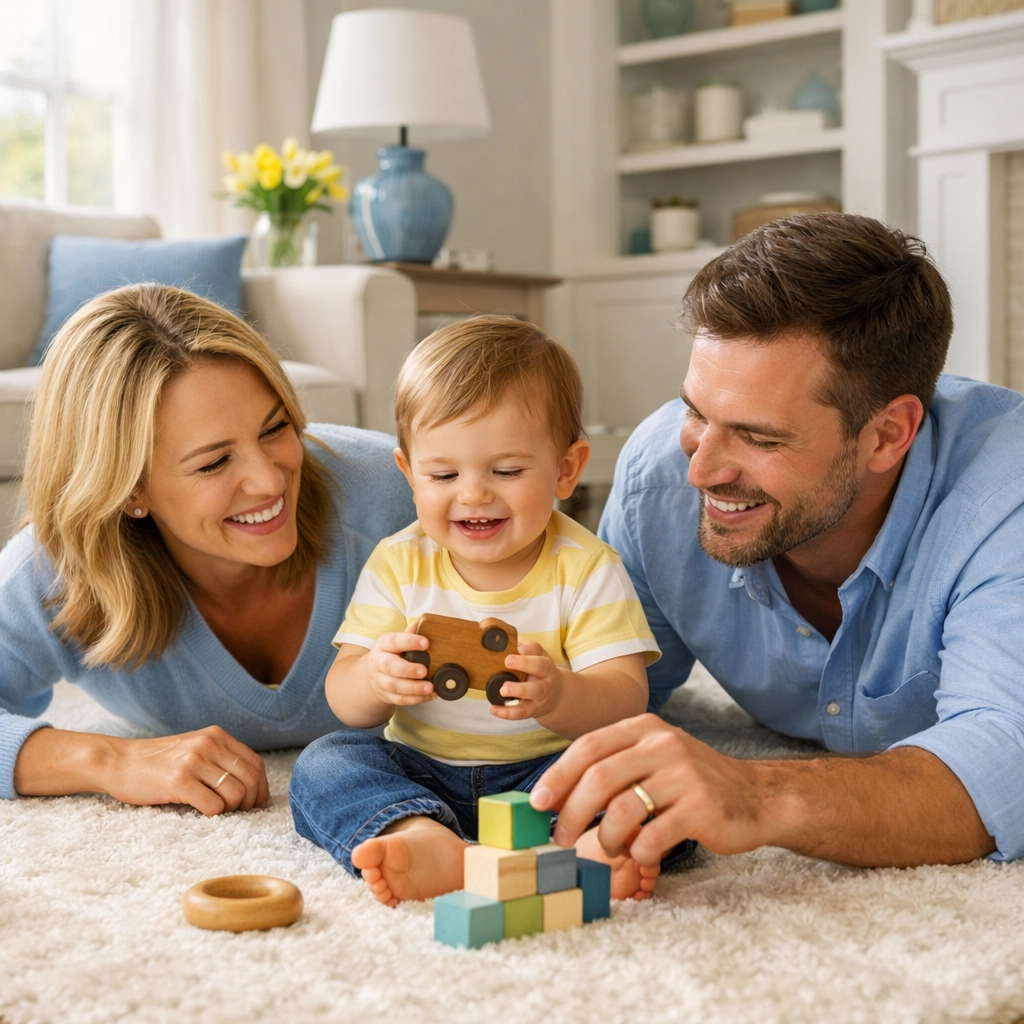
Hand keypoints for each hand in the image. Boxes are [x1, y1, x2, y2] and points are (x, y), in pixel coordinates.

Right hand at [105, 726, 268, 816]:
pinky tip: (202, 813)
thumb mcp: (193, 747)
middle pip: (250, 779)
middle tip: (240, 812)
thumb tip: (251, 784)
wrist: (117, 761)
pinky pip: (213, 806)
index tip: (256, 803)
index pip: (255, 763)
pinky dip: (214, 815)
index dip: (261, 787)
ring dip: (232, 810)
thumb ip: (219, 757)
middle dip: (251, 801)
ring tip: (219, 812)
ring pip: (235, 793)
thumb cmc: (157, 761)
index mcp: (216, 735)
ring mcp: (193, 762)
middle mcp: (208, 745)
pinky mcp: (179, 781)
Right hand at [366, 631, 436, 706]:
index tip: (425, 643)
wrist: (374, 674)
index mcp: (383, 645)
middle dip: (408, 669)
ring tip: (430, 687)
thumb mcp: (396, 642)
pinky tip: (430, 696)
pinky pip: (400, 700)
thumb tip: (418, 625)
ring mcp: (381, 681)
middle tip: (424, 670)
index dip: (409, 642)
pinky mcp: (386, 695)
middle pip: (390, 666)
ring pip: (395, 686)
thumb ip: (407, 635)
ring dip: (413, 688)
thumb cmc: (391, 654)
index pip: (394, 641)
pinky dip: (416, 699)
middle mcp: (379, 662)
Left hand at [491, 641, 564, 720]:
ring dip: (518, 690)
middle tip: (508, 662)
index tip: (514, 648)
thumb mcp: (536, 659)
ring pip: (533, 692)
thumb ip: (524, 651)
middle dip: (524, 664)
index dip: (527, 650)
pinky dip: (507, 712)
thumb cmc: (539, 674)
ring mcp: (540, 695)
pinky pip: (522, 712)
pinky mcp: (533, 710)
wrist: (556, 696)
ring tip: (503, 689)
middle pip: (540, 669)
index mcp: (543, 662)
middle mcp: (545, 677)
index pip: (538, 651)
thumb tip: (506, 643)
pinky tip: (494, 709)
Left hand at [529, 713, 765, 865]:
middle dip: (571, 813)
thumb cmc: (692, 781)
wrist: (756, 797)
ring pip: (621, 811)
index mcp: (645, 728)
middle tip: (559, 838)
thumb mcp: (654, 756)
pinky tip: (640, 852)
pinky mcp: (700, 809)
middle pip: (598, 779)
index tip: (538, 803)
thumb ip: (614, 764)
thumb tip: (556, 792)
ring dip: (606, 838)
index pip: (588, 746)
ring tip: (610, 848)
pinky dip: (637, 851)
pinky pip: (651, 837)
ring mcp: (683, 776)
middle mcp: (662, 745)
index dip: (557, 776)